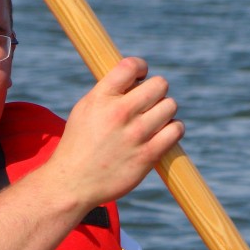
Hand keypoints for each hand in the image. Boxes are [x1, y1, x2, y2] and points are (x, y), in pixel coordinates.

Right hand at [48, 57, 183, 207]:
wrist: (72, 183)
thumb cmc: (78, 145)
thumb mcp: (84, 110)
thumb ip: (108, 92)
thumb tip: (136, 78)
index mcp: (100, 98)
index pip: (131, 66)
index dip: (141, 68)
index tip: (139, 78)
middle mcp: (119, 113)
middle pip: (159, 85)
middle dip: (155, 92)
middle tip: (146, 105)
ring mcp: (135, 135)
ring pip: (170, 106)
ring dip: (164, 112)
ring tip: (152, 122)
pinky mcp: (147, 155)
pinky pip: (176, 130)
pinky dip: (173, 129)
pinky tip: (162, 134)